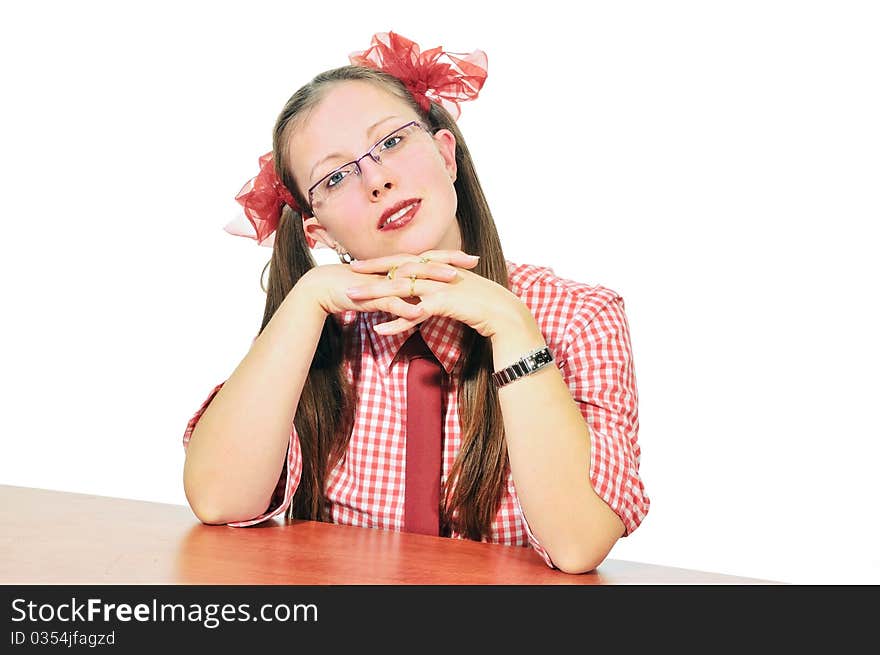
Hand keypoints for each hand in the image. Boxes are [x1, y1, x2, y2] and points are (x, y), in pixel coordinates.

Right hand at [298, 254, 468, 322]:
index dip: (450, 257)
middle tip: (473, 262)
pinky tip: (420, 312)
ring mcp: (383, 281)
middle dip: (450, 262)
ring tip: (454, 282)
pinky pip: (391, 302)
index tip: (472, 258)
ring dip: (433, 280)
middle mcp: (392, 269)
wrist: (324, 288)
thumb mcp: (383, 289)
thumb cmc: (353, 288)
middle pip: (426, 264)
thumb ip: (401, 292)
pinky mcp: (371, 295)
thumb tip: (417, 300)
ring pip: (412, 279)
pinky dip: (405, 307)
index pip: (428, 259)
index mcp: (397, 266)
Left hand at [345, 249, 523, 337]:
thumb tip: (424, 294)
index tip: (363, 262)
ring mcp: (439, 286)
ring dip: (375, 293)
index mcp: (439, 266)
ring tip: (353, 298)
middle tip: (349, 272)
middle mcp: (437, 272)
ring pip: (400, 288)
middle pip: (398, 268)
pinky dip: (396, 322)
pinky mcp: (443, 303)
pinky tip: (380, 330)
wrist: (504, 313)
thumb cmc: (482, 304)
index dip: (383, 261)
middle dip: (372, 271)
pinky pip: (414, 313)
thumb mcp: (457, 291)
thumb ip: (439, 288)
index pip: (405, 259)